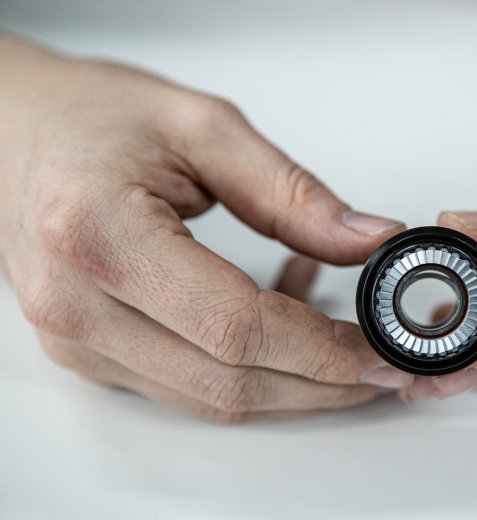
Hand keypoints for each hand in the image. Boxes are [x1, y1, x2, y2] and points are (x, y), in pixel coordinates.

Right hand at [0, 35, 413, 421]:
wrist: (12, 128)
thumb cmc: (89, 117)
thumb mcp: (205, 128)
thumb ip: (293, 194)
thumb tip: (368, 240)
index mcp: (100, 237)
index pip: (236, 327)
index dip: (319, 348)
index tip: (377, 348)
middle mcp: (76, 305)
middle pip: (227, 380)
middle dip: (319, 383)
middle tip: (378, 365)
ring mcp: (75, 339)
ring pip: (210, 397)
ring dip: (290, 387)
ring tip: (344, 354)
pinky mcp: (87, 352)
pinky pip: (186, 386)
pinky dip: (248, 372)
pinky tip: (287, 340)